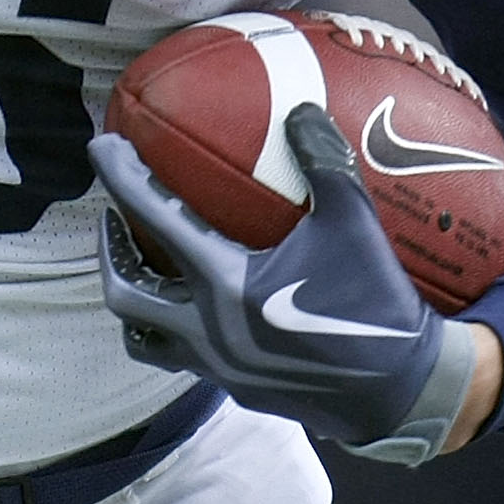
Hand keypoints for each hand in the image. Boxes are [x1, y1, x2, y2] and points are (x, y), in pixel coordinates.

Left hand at [90, 105, 482, 464]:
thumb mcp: (354, 222)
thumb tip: (300, 111)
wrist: (404, 392)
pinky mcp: (236, 389)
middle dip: (110, 252)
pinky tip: (201, 307)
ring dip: (135, 300)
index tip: (100, 146)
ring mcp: (217, 366)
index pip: (153, 218)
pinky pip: (184, 357)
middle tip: (113, 220)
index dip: (121, 177)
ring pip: (144, 337)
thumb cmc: (376, 302)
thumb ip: (323, 162)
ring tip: (145, 268)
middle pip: (123, 291)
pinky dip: (175, 328)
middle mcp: (206, 329)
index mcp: (224, 283)